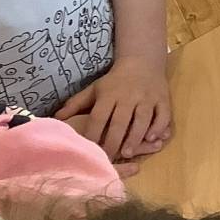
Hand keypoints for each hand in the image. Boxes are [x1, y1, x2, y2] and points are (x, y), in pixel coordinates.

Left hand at [56, 55, 172, 161]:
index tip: (88, 151)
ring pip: (142, 119)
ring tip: (128, 153)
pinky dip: (159, 127)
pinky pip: (163, 115)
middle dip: (114, 141)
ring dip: (135, 137)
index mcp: (109, 94)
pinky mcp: (163, 99)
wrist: (143, 60)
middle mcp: (128, 96)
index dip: (93, 134)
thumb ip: (76, 104)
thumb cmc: (115, 80)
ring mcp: (147, 97)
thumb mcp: (94, 89)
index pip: (99, 117)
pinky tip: (153, 139)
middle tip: (109, 159)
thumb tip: (56, 118)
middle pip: (120, 121)